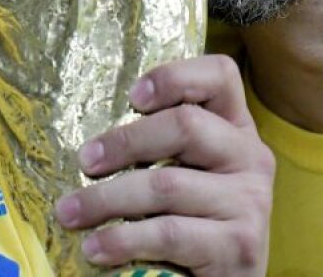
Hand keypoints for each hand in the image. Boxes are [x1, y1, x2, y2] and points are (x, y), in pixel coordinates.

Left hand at [53, 54, 273, 275]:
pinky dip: (123, 240)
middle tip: (85, 161)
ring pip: (167, 184)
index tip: (132, 96)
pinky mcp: (240, 246)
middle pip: (186, 125)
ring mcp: (250, 201)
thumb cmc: (195, 219)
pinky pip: (169, 233)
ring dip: (106, 199)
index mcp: (236, 128)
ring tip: (71, 212)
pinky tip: (96, 247)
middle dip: (125, 142)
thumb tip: (92, 141)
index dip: (175, 76)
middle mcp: (251, 157)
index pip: (221, 76)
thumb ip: (161, 145)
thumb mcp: (186, 171)